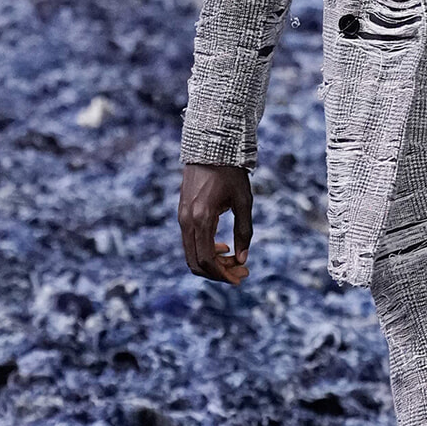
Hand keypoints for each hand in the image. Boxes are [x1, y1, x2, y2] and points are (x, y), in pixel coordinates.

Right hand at [178, 163, 252, 284]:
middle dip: (219, 273)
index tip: (240, 277)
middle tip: (241, 273)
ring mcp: (182, 218)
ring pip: (192, 254)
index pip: (207, 259)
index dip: (223, 274)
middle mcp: (187, 220)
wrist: (210, 148)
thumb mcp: (244, 201)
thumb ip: (244, 231)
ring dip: (213, 263)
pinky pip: (190, 242)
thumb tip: (243, 258)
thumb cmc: (231, 173)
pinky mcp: (183, 214)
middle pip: (196, 262)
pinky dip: (206, 251)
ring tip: (235, 260)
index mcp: (202, 218)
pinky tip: (223, 247)